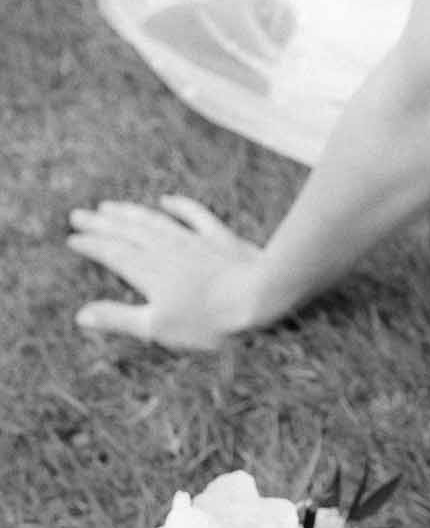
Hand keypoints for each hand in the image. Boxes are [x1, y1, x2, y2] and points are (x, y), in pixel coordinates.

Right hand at [67, 196, 263, 350]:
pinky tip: (167, 200)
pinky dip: (180, 206)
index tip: (72, 238)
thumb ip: (117, 318)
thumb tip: (80, 315)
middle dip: (101, 224)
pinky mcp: (220, 239)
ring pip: (155, 221)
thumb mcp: (157, 327)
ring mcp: (194, 241)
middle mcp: (167, 249)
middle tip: (78, 214)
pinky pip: (196, 216)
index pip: (112, 253)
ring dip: (131, 213)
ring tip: (110, 206)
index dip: (91, 246)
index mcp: (148, 271)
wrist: (259, 298)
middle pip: (128, 232)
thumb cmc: (208, 321)